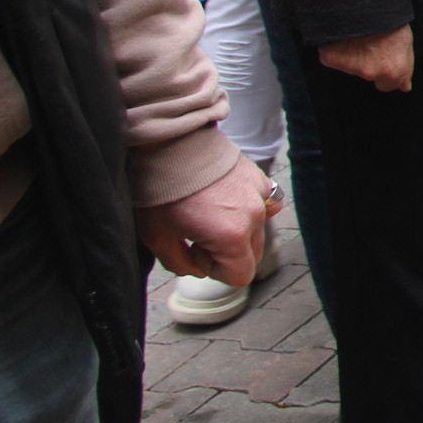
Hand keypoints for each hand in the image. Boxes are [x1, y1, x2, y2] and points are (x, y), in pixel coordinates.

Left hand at [137, 157, 272, 285]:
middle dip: (227, 254)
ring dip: (238, 232)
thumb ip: (180, 265)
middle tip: (199, 236)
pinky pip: (264, 205)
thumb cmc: (161, 192)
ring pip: (258, 231)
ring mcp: (259, 196)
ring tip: (210, 216)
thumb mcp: (158, 239)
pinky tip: (225, 201)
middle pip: (252, 255)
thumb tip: (196, 269)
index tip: (195, 253)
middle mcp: (253, 217)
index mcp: (230, 236)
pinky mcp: (259, 179)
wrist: (171, 147)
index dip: (215, 272)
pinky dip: (248, 210)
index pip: (239, 276)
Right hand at [319, 25, 414, 91]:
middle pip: (368, 74)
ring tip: (360, 32)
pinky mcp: (330, 58)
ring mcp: (350, 67)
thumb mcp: (405, 40)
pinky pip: (333, 56)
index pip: (387, 86)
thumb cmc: (387, 17)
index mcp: (394, 70)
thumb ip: (405, 66)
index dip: (386, 71)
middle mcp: (371, 73)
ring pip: (351, 65)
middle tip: (371, 40)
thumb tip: (405, 87)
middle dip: (369, 62)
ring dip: (354, 52)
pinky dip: (336, 47)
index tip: (384, 59)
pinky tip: (344, 34)